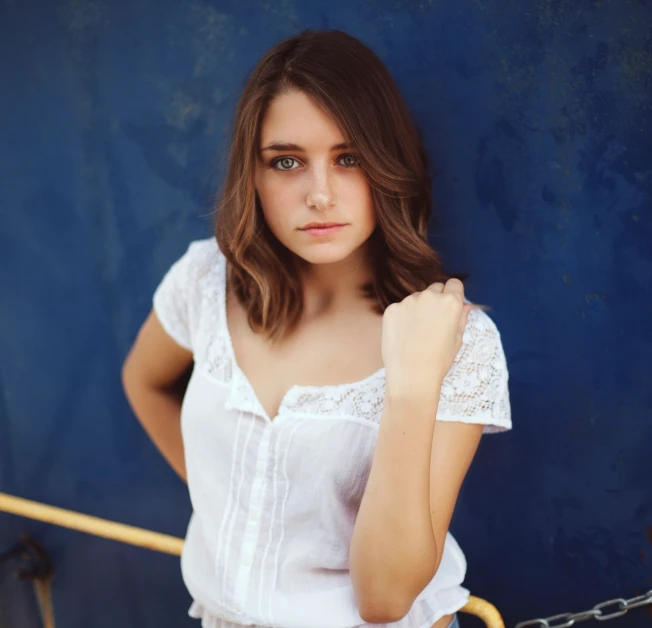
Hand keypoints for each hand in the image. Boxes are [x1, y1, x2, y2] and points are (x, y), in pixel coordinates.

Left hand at [381, 279, 475, 398]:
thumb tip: (465, 305)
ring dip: (418, 308)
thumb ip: (461, 317)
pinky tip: (404, 335)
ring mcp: (408, 302)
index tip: (450, 305)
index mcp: (450, 302)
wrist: (411, 375)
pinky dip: (402, 317)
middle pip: (435, 288)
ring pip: (416, 299)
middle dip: (436, 300)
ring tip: (417, 334)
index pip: (454, 284)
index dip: (453, 294)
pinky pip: (400, 308)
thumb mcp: (457, 339)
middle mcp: (429, 296)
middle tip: (433, 322)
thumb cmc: (438, 360)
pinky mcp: (391, 310)